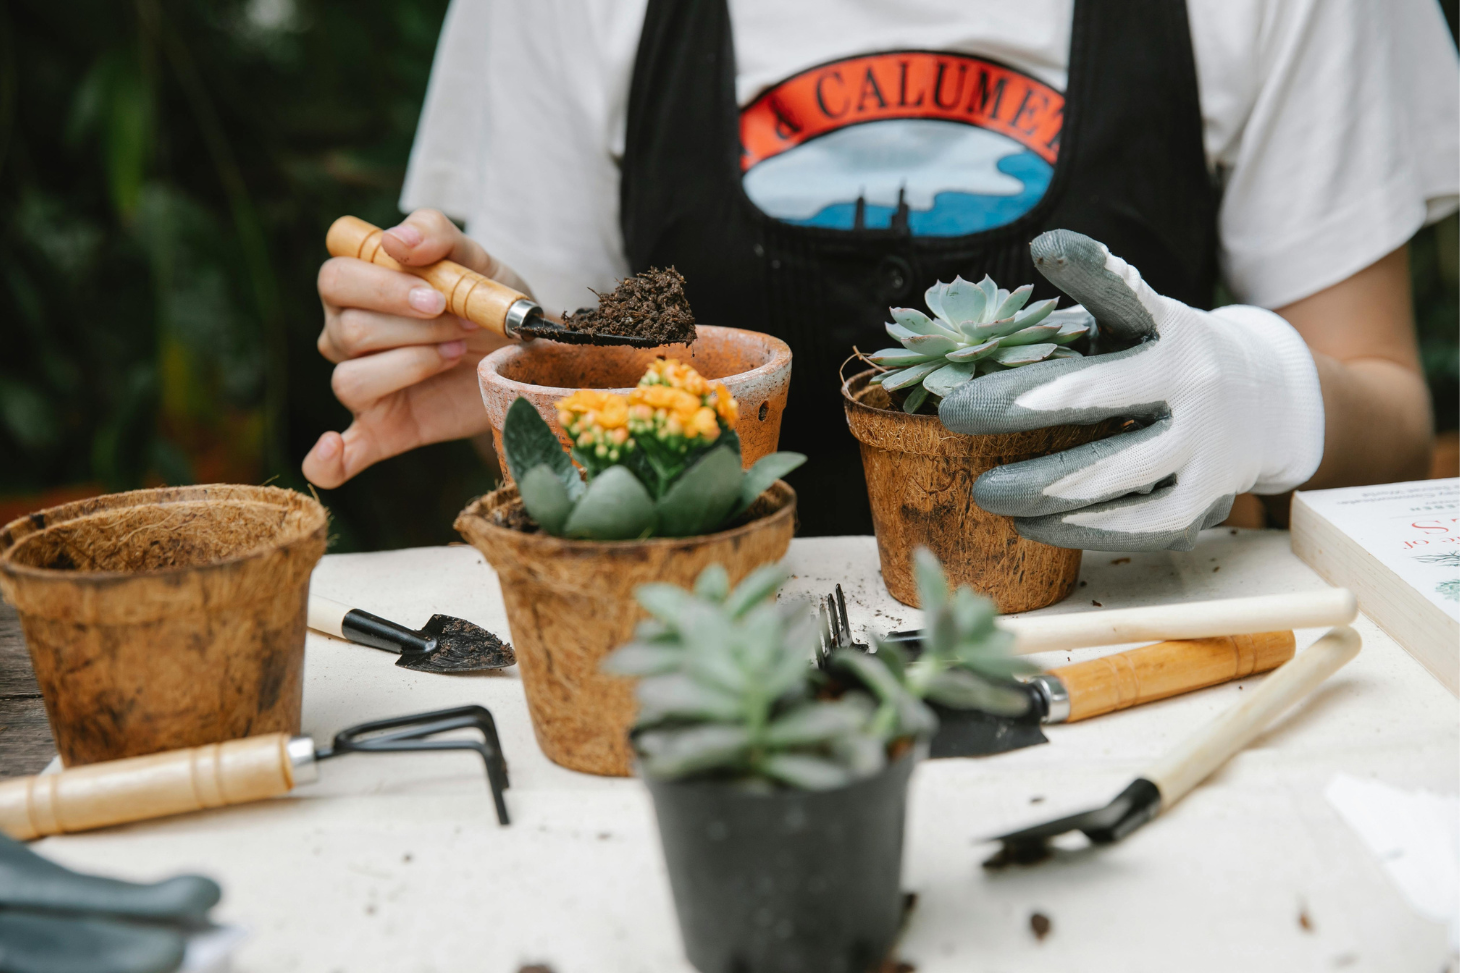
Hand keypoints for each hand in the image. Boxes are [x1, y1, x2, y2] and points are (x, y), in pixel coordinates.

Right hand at [304, 209, 532, 487]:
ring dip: (411, 366)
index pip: (336, 279)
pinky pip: (339, 459)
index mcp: (358, 288)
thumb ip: (437, 234)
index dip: (384, 288)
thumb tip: (395, 241)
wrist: (528, 354)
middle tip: (464, 326)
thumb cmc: (489, 301)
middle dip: (414, 328)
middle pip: (346, 331)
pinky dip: (327, 460)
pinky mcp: (384, 431)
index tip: (438, 296)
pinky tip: (331, 449)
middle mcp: (345, 336)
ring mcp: (363, 386)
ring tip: (454, 356)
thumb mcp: (476, 259)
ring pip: (351, 380)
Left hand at [938, 230, 1324, 551]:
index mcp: (1167, 330)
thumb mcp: (1134, 323)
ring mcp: (1203, 445)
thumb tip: (977, 330)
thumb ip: (1075, 321)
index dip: (1086, 267)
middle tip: (954, 414)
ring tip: (986, 492)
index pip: (1125, 293)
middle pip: (1095, 397)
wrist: (1267, 404)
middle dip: (1015, 406)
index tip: (1045, 247)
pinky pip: (1137, 526)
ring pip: (1113, 476)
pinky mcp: (1205, 501)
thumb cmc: (1163, 360)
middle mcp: (1190, 382)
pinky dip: (1078, 531)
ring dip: (1039, 487)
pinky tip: (1032, 527)